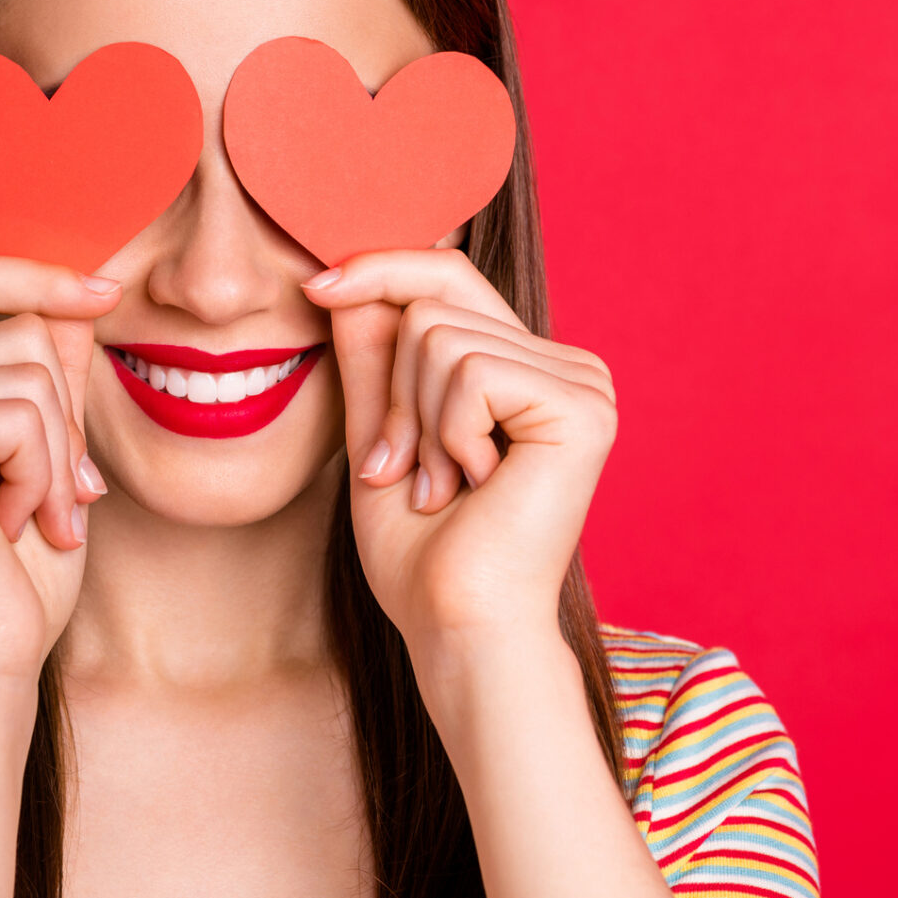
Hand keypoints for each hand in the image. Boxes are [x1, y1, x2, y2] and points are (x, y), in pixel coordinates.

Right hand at [0, 253, 118, 692]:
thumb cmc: (15, 578)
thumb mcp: (50, 456)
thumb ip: (51, 378)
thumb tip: (76, 296)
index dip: (40, 275)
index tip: (107, 293)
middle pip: (19, 322)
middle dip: (66, 411)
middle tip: (63, 495)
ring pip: (28, 367)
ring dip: (59, 453)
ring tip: (36, 518)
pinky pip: (18, 414)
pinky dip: (42, 474)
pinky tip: (12, 527)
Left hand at [302, 248, 618, 650]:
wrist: (459, 627)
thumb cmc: (423, 555)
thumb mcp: (381, 435)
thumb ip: (372, 359)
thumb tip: (345, 279)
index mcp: (529, 370)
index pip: (448, 278)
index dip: (379, 271)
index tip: (314, 287)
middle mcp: (567, 366)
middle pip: (435, 300)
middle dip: (393, 388)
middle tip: (405, 469)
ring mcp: (583, 382)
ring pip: (440, 335)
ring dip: (417, 421)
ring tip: (443, 486)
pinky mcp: (582, 405)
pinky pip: (469, 371)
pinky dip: (447, 432)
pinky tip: (474, 485)